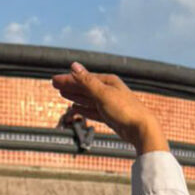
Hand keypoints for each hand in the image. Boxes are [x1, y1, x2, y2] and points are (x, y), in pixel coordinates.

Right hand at [52, 63, 168, 153]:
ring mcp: (109, 104)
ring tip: (62, 94)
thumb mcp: (102, 94)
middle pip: (85, 87)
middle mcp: (109, 91)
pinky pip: (93, 110)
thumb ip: (86, 81)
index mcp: (108, 82)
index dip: (68, 79)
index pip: (83, 78)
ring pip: (88, 98)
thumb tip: (73, 65)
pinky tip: (76, 108)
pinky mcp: (110, 116)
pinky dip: (83, 108)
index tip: (54, 80)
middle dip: (70, 86)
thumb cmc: (124, 110)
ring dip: (75, 96)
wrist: (141, 129)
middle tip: (54, 85)